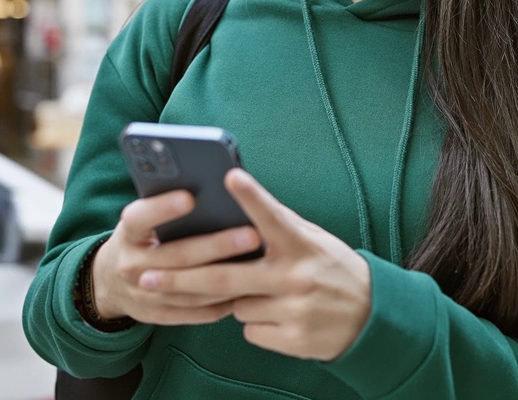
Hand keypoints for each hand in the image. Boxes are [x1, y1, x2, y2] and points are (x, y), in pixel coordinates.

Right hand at [91, 190, 263, 325]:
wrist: (110, 281)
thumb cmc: (142, 237)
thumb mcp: (143, 219)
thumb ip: (166, 207)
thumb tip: (211, 188)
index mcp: (127, 233)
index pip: (140, 218)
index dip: (163, 209)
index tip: (190, 197)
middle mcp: (131, 265)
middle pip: (177, 256)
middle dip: (217, 246)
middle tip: (252, 235)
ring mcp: (143, 295)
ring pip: (191, 289)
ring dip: (227, 278)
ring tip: (259, 264)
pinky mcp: (157, 316)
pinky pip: (195, 313)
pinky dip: (222, 303)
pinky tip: (247, 290)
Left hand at [135, 169, 371, 360]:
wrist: (372, 317)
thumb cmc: (333, 269)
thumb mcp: (314, 240)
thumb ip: (279, 227)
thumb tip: (242, 203)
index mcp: (303, 245)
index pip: (272, 217)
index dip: (251, 197)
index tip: (230, 177)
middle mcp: (297, 277)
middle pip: (227, 279)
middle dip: (181, 280)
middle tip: (145, 279)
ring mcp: (295, 310)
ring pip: (236, 306)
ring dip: (238, 300)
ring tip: (272, 294)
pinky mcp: (293, 340)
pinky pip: (250, 329)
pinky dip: (257, 323)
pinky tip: (281, 316)